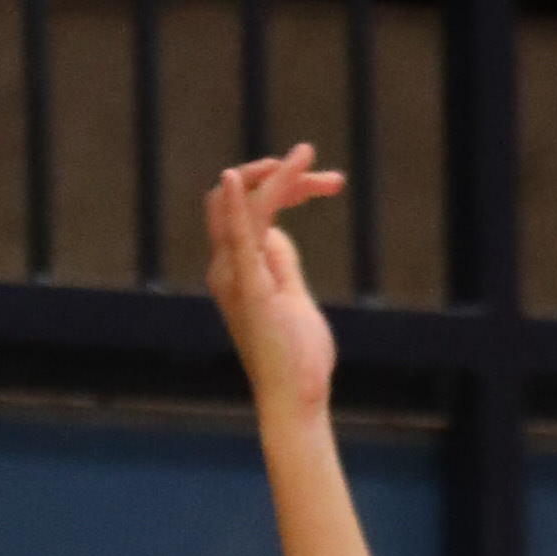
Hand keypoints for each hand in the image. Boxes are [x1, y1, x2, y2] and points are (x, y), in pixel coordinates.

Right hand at [205, 145, 342, 423]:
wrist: (296, 399)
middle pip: (245, 196)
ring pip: (247, 205)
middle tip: (330, 178)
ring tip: (310, 156)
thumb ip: (282, 262)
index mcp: (236, 267)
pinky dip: (237, 206)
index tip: (328, 183)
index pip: (253, 206)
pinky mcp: (249, 290)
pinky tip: (232, 177)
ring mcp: (234, 277)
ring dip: (279, 176)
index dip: (285, 185)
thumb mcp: (292, 296)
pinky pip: (239, 239)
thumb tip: (278, 233)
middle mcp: (226, 267)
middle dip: (283, 175)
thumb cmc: (296, 356)